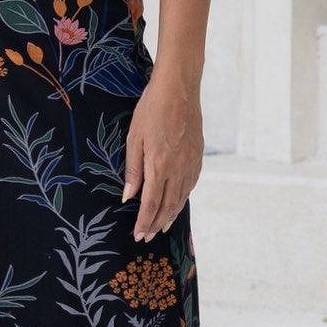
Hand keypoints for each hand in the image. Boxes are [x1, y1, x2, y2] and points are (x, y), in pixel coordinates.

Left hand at [121, 69, 203, 241]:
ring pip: (181, 197)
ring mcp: (190, 163)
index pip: (151, 203)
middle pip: (168, 205)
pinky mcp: (198, 156)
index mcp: (159, 165)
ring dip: (171, 215)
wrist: (179, 89)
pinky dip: (183, 198)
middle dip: (156, 224)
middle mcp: (178, 169)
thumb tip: (129, 196)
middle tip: (148, 237)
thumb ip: (133, 170)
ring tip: (162, 227)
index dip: (144, 222)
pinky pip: (191, 184)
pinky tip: (177, 202)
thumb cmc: (151, 110)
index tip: (138, 235)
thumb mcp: (134, 139)